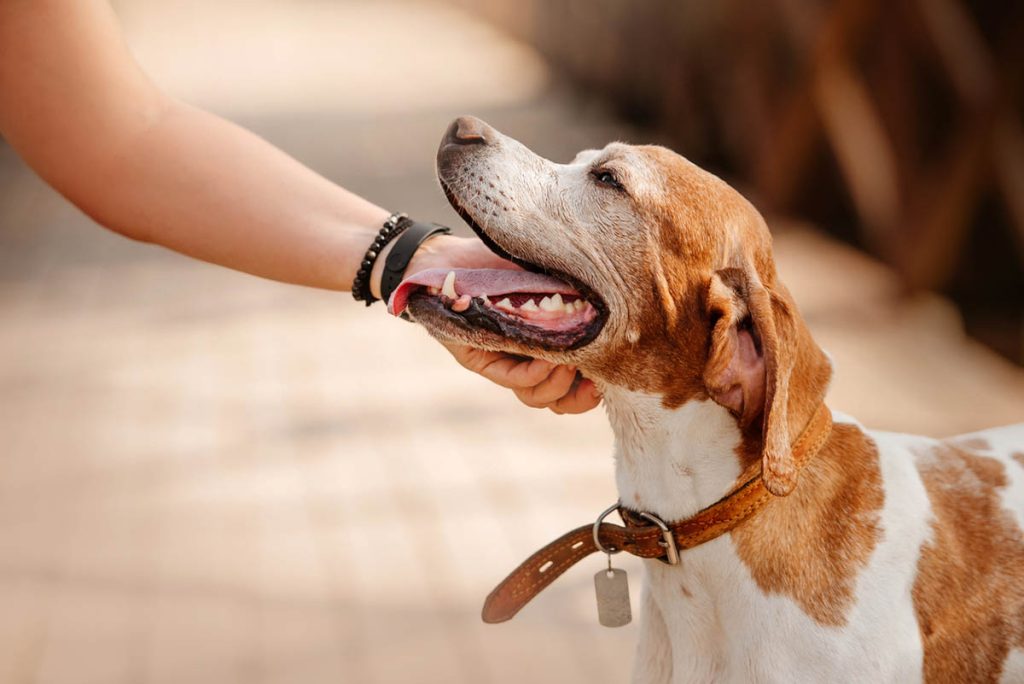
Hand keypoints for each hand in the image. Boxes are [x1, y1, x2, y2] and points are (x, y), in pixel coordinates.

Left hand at [397, 233, 601, 413]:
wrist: (453, 255)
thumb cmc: (508, 258)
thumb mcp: (553, 276)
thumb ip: (577, 297)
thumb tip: (624, 309)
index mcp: (547, 347)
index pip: (573, 388)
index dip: (592, 395)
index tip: (609, 383)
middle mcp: (526, 360)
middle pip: (556, 401)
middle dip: (579, 399)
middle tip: (595, 382)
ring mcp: (503, 361)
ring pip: (535, 397)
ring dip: (558, 384)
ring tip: (570, 361)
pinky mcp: (479, 358)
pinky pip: (512, 379)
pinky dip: (535, 372)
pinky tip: (547, 359)